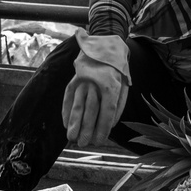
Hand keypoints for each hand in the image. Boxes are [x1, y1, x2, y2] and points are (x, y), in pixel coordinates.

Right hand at [60, 33, 130, 147]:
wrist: (105, 46)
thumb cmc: (118, 70)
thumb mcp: (124, 86)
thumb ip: (118, 105)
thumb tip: (110, 126)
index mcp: (112, 85)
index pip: (107, 111)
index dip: (103, 128)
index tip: (99, 141)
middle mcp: (96, 84)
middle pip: (90, 110)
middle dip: (87, 129)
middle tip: (84, 144)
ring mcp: (83, 81)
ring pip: (78, 105)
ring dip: (74, 123)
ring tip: (71, 138)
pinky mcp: (74, 79)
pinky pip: (69, 97)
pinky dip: (66, 111)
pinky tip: (66, 124)